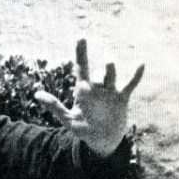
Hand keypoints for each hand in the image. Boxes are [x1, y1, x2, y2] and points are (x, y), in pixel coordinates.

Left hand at [34, 39, 143, 156]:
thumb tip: (36, 94)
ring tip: (109, 62)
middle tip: (96, 75)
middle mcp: (97, 88)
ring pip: (111, 76)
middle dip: (98, 70)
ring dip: (109, 70)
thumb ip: (54, 106)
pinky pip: (130, 84)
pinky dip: (136, 75)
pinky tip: (141, 64)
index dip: (81, 53)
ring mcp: (110, 92)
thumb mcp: (68, 119)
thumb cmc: (83, 128)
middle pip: (97, 72)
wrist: (102, 140)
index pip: (81, 67)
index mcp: (83, 90)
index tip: (81, 37)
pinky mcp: (122, 98)